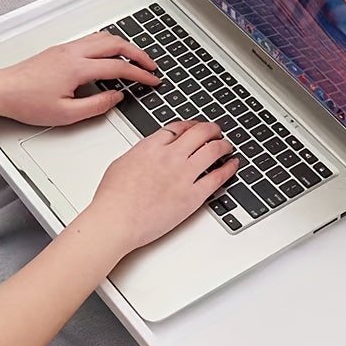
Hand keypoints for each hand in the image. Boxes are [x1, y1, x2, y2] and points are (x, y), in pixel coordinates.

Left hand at [0, 32, 158, 125]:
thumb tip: (116, 97)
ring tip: (136, 59)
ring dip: (124, 46)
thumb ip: (96, 105)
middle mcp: (73, 52)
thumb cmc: (27, 102)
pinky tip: (112, 55)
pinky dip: (109, 45)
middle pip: (116, 44)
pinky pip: (92, 40)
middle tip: (151, 66)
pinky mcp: (61, 50)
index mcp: (77, 67)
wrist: (2, 90)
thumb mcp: (66, 114)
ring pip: (104, 38)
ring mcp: (66, 48)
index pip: (118, 67)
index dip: (140, 74)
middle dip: (138, 54)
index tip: (152, 79)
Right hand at [80, 120, 238, 253]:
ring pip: (213, 150)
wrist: (116, 220)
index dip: (191, 125)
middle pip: (199, 133)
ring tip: (227, 146)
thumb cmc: (112, 199)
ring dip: (223, 145)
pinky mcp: (193, 195)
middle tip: (216, 131)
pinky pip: (218, 177)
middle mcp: (170, 156)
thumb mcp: (121, 164)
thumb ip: (140, 155)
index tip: (195, 127)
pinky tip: (233, 165)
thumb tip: (147, 154)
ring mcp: (184, 175)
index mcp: (151, 146)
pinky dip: (229, 168)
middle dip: (211, 130)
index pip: (178, 128)